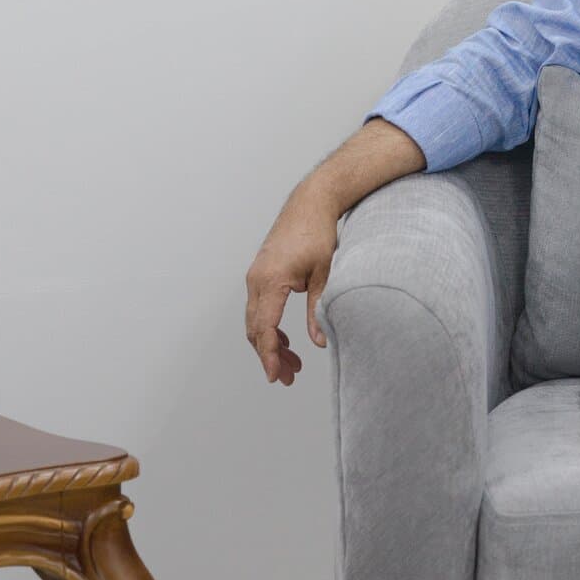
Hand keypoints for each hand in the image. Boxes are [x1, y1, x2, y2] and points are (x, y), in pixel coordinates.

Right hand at [245, 187, 338, 386]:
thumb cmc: (318, 233)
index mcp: (271, 280)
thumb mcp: (324, 273)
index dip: (269, 356)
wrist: (311, 202)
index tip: (276, 376)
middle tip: (288, 377)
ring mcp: (255, 275)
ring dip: (269, 342)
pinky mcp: (260, 273)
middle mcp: (256, 280)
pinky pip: (259, 307)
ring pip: (255, 320)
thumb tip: (318, 342)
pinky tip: (285, 339)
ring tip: (291, 363)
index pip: (264, 328)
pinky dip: (269, 326)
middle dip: (269, 355)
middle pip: (255, 329)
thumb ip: (318, 309)